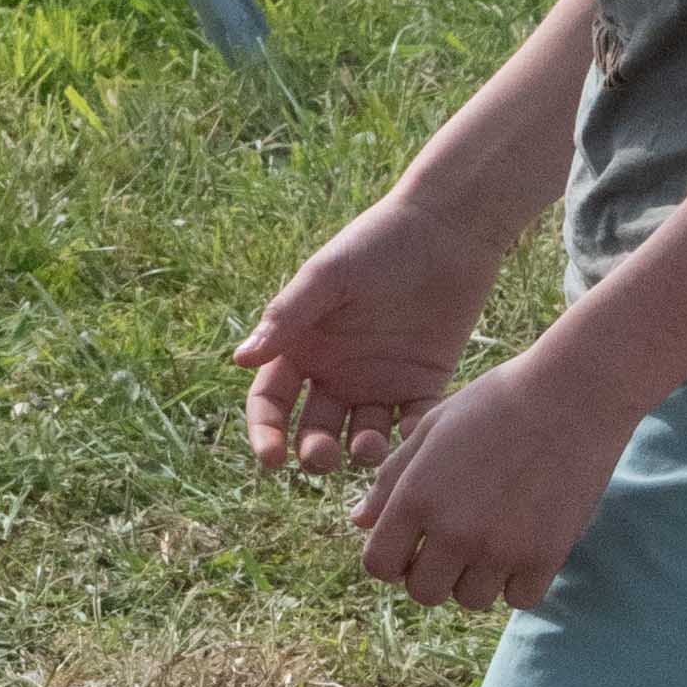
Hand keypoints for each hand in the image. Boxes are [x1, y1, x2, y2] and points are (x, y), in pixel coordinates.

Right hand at [236, 193, 508, 480]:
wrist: (447, 227)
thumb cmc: (378, 242)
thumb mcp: (328, 276)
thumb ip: (287, 316)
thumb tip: (240, 359)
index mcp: (304, 347)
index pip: (273, 401)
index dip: (266, 432)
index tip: (271, 459)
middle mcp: (337, 372)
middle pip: (315, 430)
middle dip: (314, 452)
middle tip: (324, 457)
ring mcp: (380, 381)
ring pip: (362, 437)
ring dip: (361, 451)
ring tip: (368, 446)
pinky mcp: (423, 383)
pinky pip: (413, 423)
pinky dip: (411, 436)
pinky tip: (411, 435)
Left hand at [349, 336, 639, 616]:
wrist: (573, 394)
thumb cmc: (496, 402)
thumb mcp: (431, 429)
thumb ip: (391, 479)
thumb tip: (360, 521)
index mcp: (416, 497)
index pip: (380, 565)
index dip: (391, 558)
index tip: (411, 544)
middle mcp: (453, 531)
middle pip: (423, 592)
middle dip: (431, 573)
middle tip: (454, 543)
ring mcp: (500, 548)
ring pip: (471, 599)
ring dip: (476, 578)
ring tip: (493, 538)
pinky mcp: (545, 556)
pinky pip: (519, 598)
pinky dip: (518, 581)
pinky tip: (524, 546)